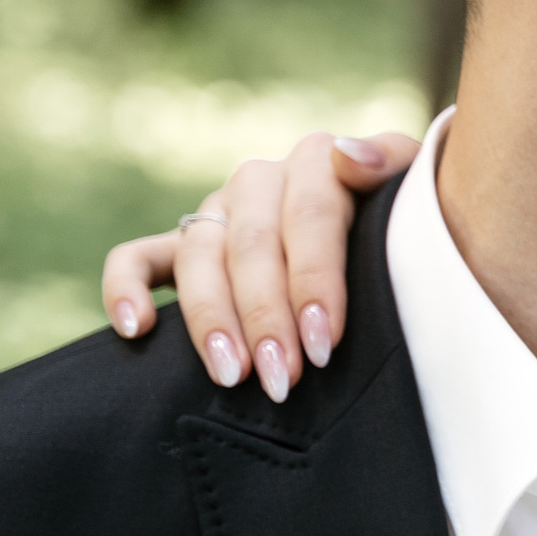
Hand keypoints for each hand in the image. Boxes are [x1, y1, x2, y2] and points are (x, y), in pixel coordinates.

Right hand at [101, 131, 422, 398]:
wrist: (379, 221)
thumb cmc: (402, 217)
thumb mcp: (411, 184)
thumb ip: (390, 162)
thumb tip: (346, 157)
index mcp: (315, 163)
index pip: (311, 218)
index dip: (315, 281)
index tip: (324, 343)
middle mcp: (259, 181)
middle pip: (253, 247)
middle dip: (267, 319)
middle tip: (284, 378)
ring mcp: (215, 211)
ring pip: (199, 258)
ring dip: (210, 320)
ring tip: (232, 377)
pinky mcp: (178, 242)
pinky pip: (135, 258)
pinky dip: (125, 288)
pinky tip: (138, 329)